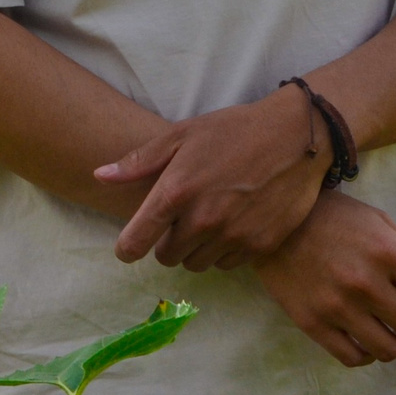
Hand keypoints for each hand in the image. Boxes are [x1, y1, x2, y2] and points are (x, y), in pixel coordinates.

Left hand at [95, 87, 325, 269]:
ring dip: (196, 248)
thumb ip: (139, 161)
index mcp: (176, 192)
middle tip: (181, 218)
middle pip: (167, 257)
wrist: (297, 137)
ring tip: (209, 218)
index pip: (136, 241)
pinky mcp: (260, 246)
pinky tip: (234, 223)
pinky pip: (228, 263)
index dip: (127, 248)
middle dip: (168, 242)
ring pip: (197, 263)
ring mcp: (233, 236)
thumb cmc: (233, 131)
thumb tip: (99, 176)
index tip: (128, 249)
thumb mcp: (181, 135)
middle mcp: (202, 220)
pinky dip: (225, 250)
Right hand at [253, 190, 395, 367]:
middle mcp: (364, 282)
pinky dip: (367, 353)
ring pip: (389, 350)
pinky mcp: (312, 323)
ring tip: (389, 329)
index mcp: (387, 252)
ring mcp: (336, 306)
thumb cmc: (335, 218)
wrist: (276, 224)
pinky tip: (364, 337)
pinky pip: (354, 358)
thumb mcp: (379, 222)